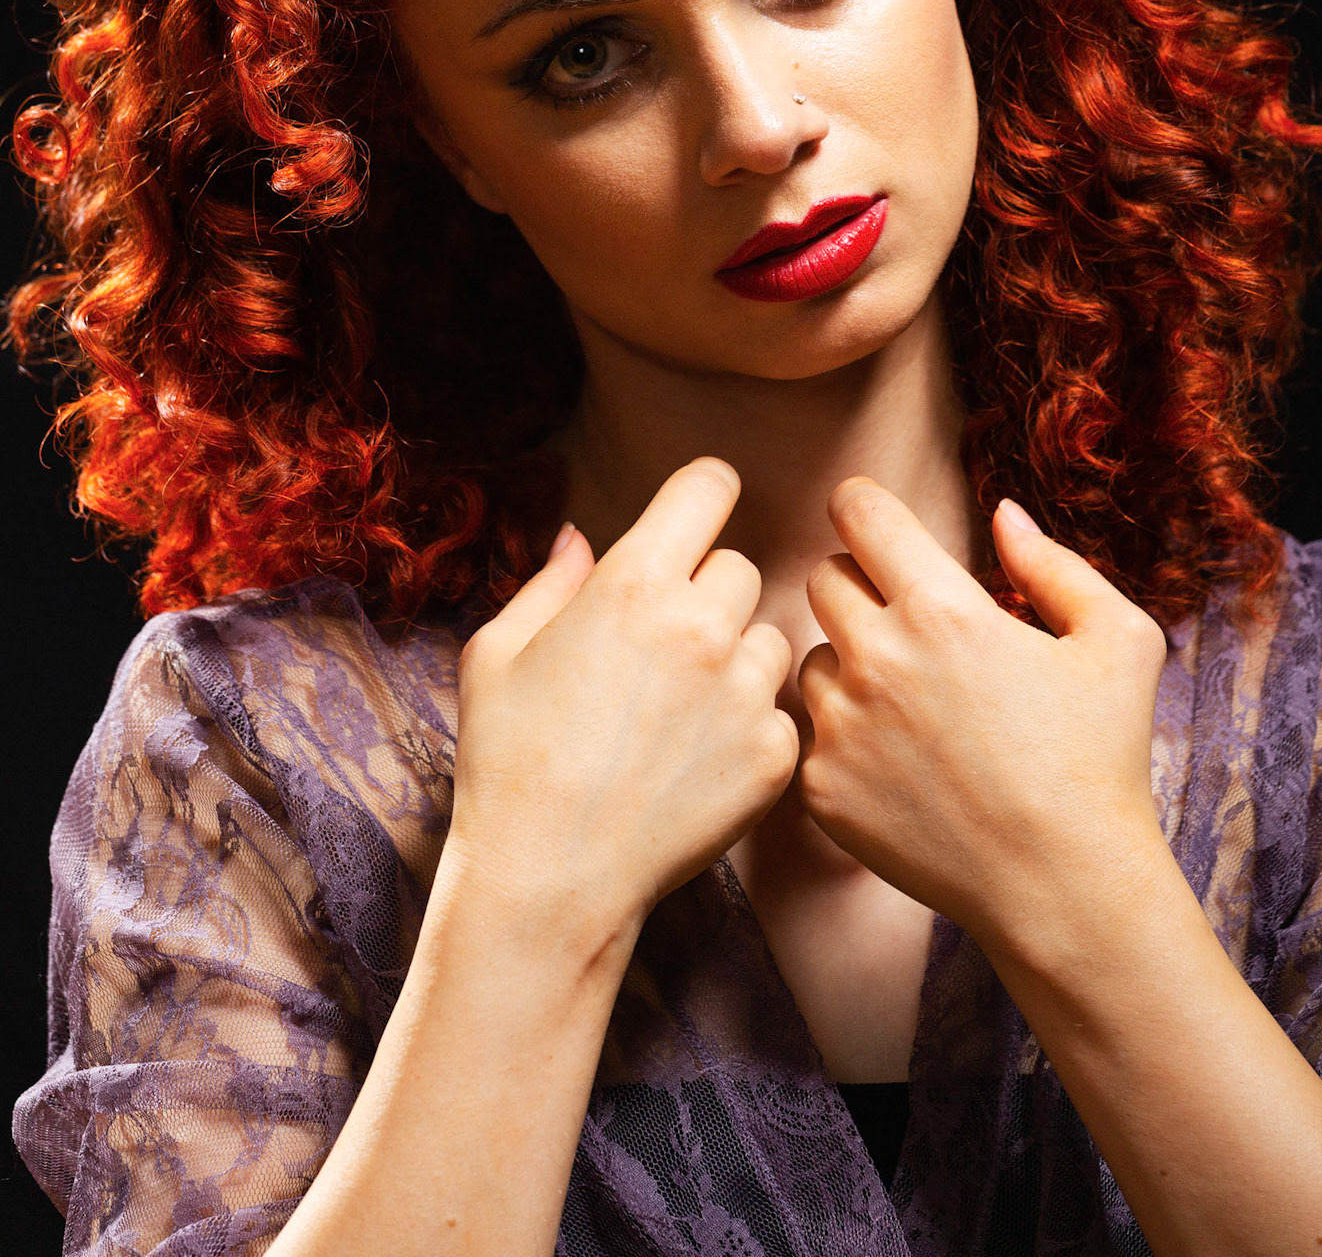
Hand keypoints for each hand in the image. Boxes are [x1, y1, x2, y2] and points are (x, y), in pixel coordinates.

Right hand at [448, 458, 798, 933]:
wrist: (549, 881)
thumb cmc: (509, 762)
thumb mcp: (498, 653)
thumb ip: (551, 582)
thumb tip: (581, 538)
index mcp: (633, 583)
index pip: (709, 484)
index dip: (700, 497)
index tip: (690, 523)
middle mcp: (701, 625)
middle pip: (739, 567)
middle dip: (705, 594)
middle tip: (661, 650)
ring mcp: (745, 692)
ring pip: (768, 637)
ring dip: (735, 658)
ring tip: (679, 711)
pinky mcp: (774, 755)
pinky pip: (778, 712)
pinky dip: (748, 728)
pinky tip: (696, 761)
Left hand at [796, 482, 1168, 961]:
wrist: (1066, 887)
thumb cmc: (1101, 761)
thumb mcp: (1118, 641)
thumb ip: (1054, 564)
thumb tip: (1001, 513)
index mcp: (941, 609)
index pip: (857, 510)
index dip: (864, 506)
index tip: (874, 523)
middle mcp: (877, 659)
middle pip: (823, 576)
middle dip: (860, 584)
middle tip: (906, 621)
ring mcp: (841, 727)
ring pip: (811, 657)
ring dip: (849, 665)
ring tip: (912, 706)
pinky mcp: (822, 788)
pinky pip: (811, 732)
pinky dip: (845, 738)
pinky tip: (902, 765)